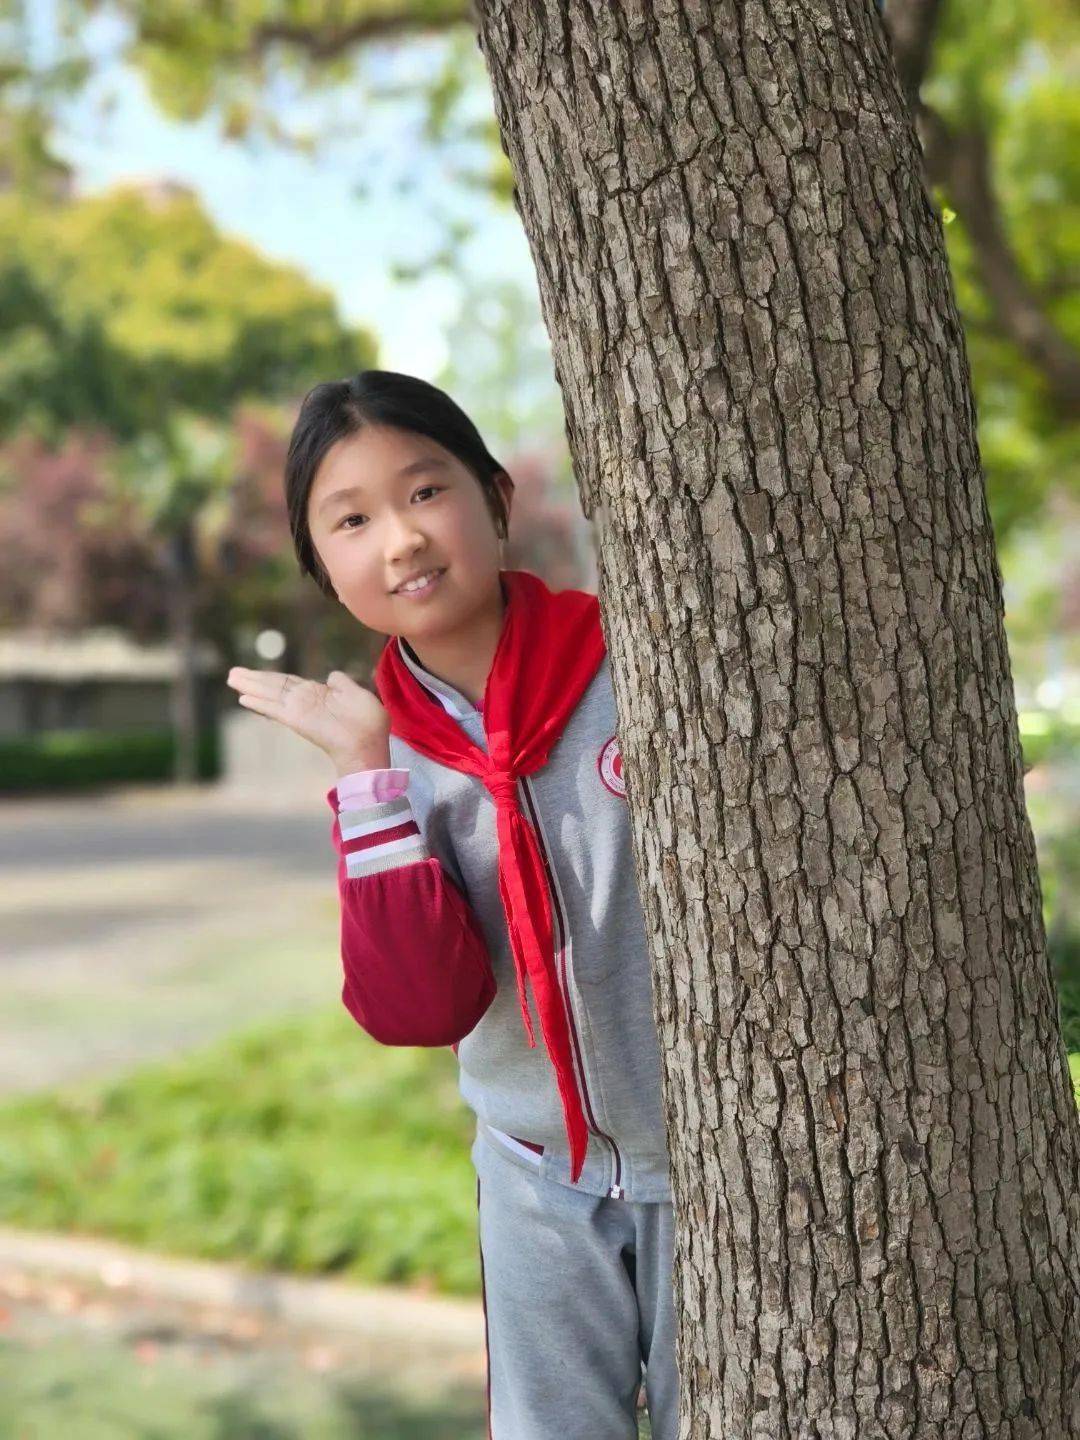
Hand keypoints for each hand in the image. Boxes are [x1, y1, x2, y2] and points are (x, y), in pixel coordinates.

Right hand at [225, 667, 391, 770]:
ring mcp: (300, 712)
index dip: (272, 678)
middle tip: (232, 674)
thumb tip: (331, 675)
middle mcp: (306, 703)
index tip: (255, 674)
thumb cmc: (369, 724)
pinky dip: (260, 704)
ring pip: (271, 695)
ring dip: (250, 687)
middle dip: (254, 680)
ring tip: (231, 680)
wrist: (369, 745)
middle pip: (275, 687)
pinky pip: (275, 710)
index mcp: (319, 695)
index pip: (291, 683)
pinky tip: (244, 698)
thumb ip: (343, 684)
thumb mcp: (358, 694)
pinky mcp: (298, 721)